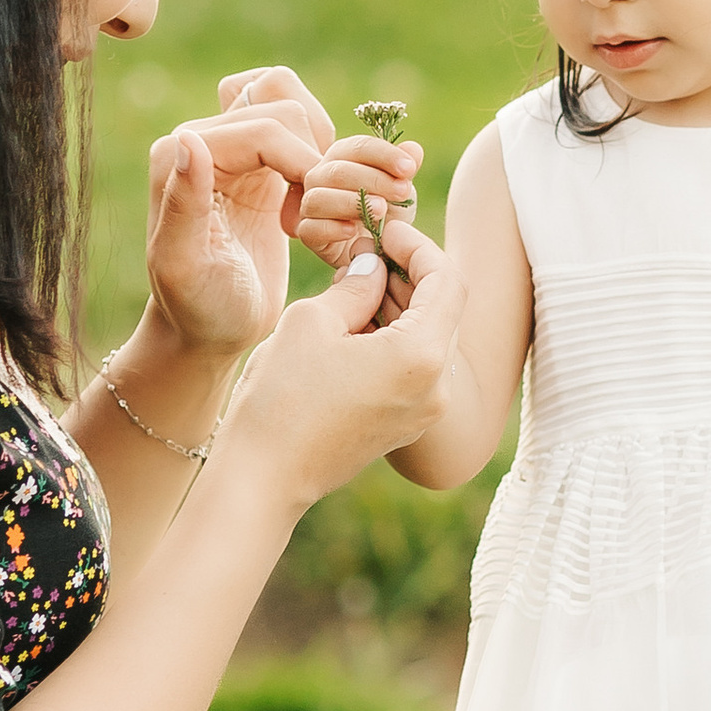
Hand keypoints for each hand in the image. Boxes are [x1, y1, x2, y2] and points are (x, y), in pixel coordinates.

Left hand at [143, 68, 335, 356]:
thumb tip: (188, 139)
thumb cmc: (197, 308)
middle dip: (311, 158)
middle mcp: (203, 137)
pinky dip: (320, 157)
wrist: (209, 328)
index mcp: (179, 154)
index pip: (265, 127)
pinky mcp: (258, 161)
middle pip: (286, 108)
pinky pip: (301, 128)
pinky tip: (309, 206)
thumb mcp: (185, 266)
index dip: (303, 163)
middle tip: (302, 219)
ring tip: (304, 210)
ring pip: (296, 108)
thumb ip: (184, 203)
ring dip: (318, 153)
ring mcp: (232, 146)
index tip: (310, 215)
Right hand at [219, 227, 464, 510]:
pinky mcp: (405, 424)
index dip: (417, 246)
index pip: (447, 279)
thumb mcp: (312, 321)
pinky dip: (393, 336)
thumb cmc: (281, 397)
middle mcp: (437, 387)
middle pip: (443, 309)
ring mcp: (424, 411)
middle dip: (408, 273)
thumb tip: (374, 266)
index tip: (382, 230)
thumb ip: (355, 285)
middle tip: (365, 251)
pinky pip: (414, 366)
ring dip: (399, 304)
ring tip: (353, 283)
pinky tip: (353, 322)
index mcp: (422, 356)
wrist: (264, 479)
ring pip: (428, 337)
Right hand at [295, 131, 423, 316]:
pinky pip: (310, 229)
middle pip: (336, 168)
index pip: (357, 147)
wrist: (379, 259)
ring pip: (317, 196)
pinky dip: (332, 227)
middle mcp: (321, 177)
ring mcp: (310, 207)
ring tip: (382, 211)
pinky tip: (356, 232)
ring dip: (351, 201)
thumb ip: (403, 170)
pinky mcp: (309, 236)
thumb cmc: (390, 219)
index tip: (410, 168)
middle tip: (402, 191)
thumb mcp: (402, 194)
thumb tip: (414, 148)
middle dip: (372, 178)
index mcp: (343, 158)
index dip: (383, 153)